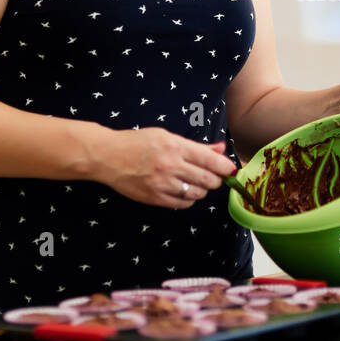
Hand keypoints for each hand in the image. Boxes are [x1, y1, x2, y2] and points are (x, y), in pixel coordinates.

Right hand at [93, 128, 235, 209]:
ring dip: (202, 190)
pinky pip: (182, 204)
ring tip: (198, 184)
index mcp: (175, 147)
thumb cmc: (138, 142)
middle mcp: (170, 166)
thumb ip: (196, 146)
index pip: (210, 160)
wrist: (108, 156)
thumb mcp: (167, 137)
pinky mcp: (154, 198)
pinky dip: (189, 199)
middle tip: (215, 178)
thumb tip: (220, 149)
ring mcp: (162, 184)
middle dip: (216, 181)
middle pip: (207, 180)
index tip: (231, 170)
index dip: (225, 167)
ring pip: (197, 193)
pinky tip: (185, 192)